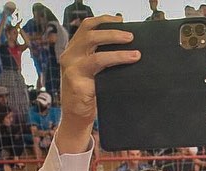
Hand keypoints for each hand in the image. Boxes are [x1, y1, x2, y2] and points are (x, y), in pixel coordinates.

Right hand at [56, 16, 138, 152]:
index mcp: (75, 49)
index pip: (87, 26)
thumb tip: (131, 47)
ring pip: (96, 57)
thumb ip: (103, 57)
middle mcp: (70, 55)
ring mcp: (71, 70)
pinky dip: (113, 74)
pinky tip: (125, 76)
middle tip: (131, 37)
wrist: (76, 115)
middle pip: (91, 36)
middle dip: (113, 34)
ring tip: (135, 55)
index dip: (103, 20)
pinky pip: (98, 78)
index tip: (121, 20)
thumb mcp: (94, 70)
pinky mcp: (76, 85)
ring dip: (118, 55)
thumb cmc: (89, 91)